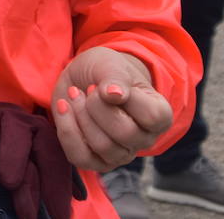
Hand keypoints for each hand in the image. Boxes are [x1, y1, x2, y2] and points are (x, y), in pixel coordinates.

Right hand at [0, 102, 83, 218]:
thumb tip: (63, 216)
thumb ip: (53, 191)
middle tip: (9, 184)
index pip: (50, 154)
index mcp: (42, 132)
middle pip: (17, 132)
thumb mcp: (44, 177)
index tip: (51, 214)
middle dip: (14, 160)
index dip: (52, 184)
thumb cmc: (24, 167)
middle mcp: (17, 119)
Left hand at [50, 47, 172, 172]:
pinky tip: (64, 107)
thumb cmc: (105, 70)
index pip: (152, 117)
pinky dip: (66, 130)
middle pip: (125, 134)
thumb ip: (115, 78)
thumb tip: (115, 94)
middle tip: (88, 89)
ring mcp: (121, 154)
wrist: (83, 77)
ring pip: (102, 146)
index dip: (125, 98)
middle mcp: (144, 139)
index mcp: (159, 116)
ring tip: (74, 94)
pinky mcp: (95, 160)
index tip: (107, 84)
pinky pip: (80, 157)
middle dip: (97, 107)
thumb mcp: (111, 64)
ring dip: (81, 115)